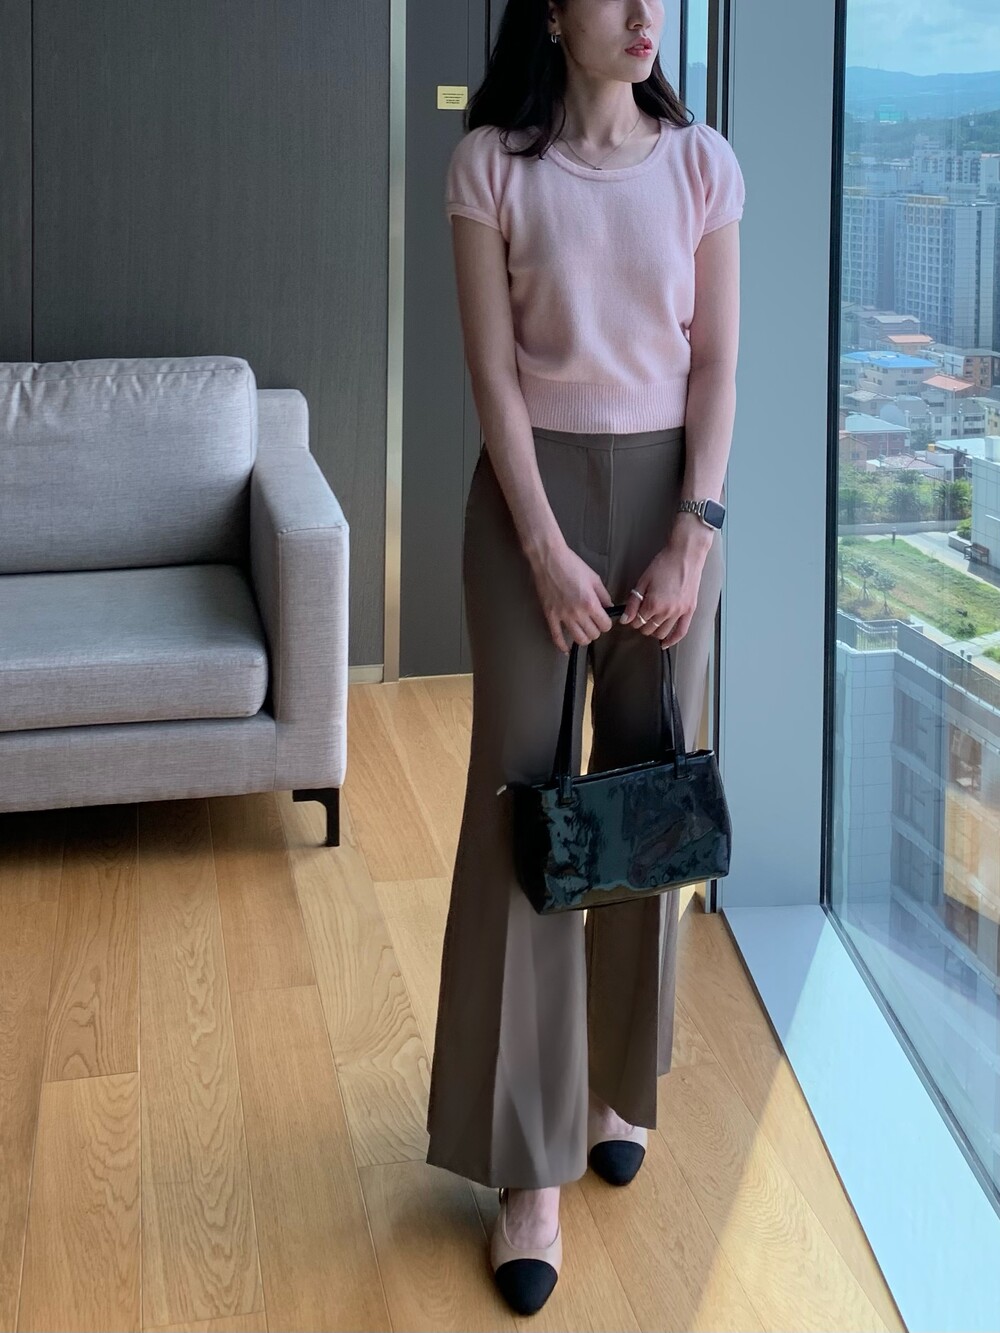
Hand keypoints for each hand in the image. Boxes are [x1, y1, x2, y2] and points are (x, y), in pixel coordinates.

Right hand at [526, 539, 614, 653]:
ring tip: (583, 630)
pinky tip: (566, 649)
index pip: (605, 626)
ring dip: (584, 637)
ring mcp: (562, 616)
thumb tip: (609, 608)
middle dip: (596, 629)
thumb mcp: (594, 578)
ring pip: (578, 639)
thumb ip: (604, 595)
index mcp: (590, 603)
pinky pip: (556, 637)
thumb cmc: (572, 564)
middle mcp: (577, 613)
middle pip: (593, 634)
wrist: (549, 559)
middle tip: (593, 622)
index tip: (603, 618)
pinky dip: (562, 646)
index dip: (606, 623)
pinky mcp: (550, 616)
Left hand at [621, 533, 712, 647]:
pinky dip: (672, 640)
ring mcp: (680, 612)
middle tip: (640, 617)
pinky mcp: (690, 610)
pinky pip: (681, 632)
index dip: (632, 619)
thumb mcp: (643, 581)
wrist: (685, 555)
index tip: (632, 615)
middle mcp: (667, 611)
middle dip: (641, 625)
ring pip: (662, 633)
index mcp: (653, 604)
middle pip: (648, 629)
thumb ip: (633, 602)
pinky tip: (665, 644)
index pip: (637, 622)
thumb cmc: (664, 564)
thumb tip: (625, 619)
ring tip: (651, 623)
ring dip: (654, 631)